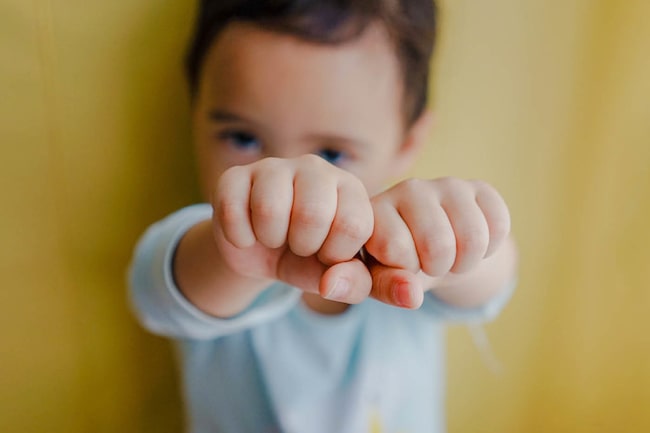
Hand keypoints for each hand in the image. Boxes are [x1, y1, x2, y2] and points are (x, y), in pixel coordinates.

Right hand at [211, 155, 374, 302]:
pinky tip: (248, 233)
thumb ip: (353, 282)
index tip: (327, 254)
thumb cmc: (309, 259)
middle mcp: (315, 168)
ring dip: (270, 238)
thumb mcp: (336, 275)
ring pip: (269, 208)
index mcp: (349, 188)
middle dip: (303, 246)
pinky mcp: (234, 175)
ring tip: (275, 237)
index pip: (354, 224)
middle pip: (312, 214)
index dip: (336, 254)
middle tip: (299, 245)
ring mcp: (273, 167)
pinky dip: (239, 237)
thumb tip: (330, 283)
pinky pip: (232, 210)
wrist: (263, 254)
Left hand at [364, 177, 510, 307]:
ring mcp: (445, 184)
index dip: (404, 271)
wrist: (430, 249)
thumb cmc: (396, 265)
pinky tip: (469, 242)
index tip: (399, 265)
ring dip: (465, 263)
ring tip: (449, 257)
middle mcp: (407, 188)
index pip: (395, 247)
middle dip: (438, 268)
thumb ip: (385, 287)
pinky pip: (499, 225)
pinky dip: (490, 248)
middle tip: (429, 263)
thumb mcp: (379, 280)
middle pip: (438, 244)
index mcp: (375, 209)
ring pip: (473, 238)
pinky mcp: (479, 187)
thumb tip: (411, 295)